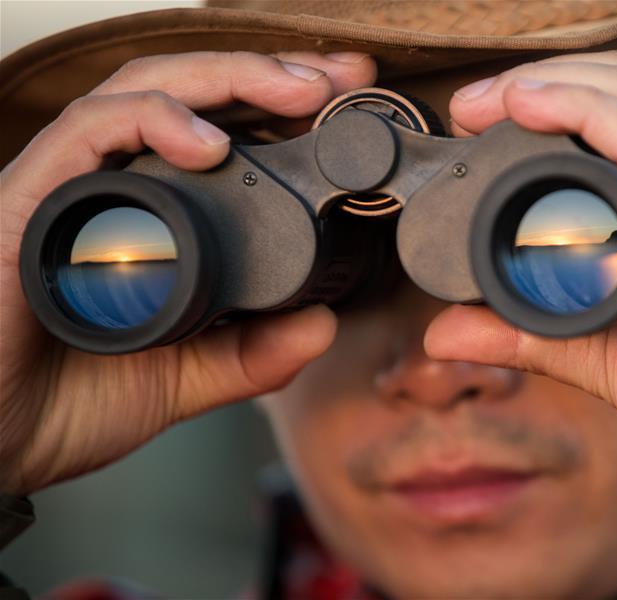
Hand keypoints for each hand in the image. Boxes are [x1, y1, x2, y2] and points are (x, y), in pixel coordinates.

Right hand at [0, 51, 375, 495]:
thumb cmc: (65, 404)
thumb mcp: (184, 377)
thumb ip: (250, 356)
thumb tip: (322, 326)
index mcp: (149, 218)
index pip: (214, 134)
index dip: (277, 109)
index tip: (343, 104)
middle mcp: (109, 190)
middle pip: (189, 97)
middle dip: (268, 74)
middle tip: (339, 74)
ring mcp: (70, 192)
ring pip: (142, 94)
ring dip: (225, 80)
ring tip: (296, 89)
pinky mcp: (30, 205)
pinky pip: (86, 138)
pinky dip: (147, 121)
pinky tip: (207, 141)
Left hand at [426, 52, 616, 467]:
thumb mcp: (597, 349)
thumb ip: (524, 331)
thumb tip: (443, 330)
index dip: (558, 94)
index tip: (480, 116)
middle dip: (546, 78)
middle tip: (470, 104)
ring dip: (556, 83)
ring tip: (487, 100)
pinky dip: (589, 113)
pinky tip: (534, 106)